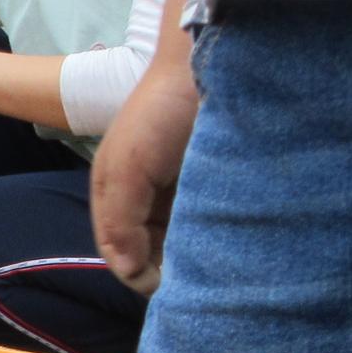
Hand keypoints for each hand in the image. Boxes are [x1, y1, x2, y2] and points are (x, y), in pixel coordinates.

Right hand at [92, 45, 200, 294]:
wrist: (212, 62)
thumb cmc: (160, 114)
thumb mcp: (127, 170)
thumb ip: (120, 222)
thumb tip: (129, 273)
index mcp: (118, 195)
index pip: (120, 253)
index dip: (139, 275)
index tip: (168, 290)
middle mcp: (149, 197)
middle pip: (151, 251)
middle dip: (167, 269)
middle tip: (196, 284)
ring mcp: (185, 190)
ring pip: (182, 241)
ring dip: (194, 257)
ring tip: (216, 267)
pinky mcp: (216, 183)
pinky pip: (213, 223)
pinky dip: (218, 238)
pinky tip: (233, 243)